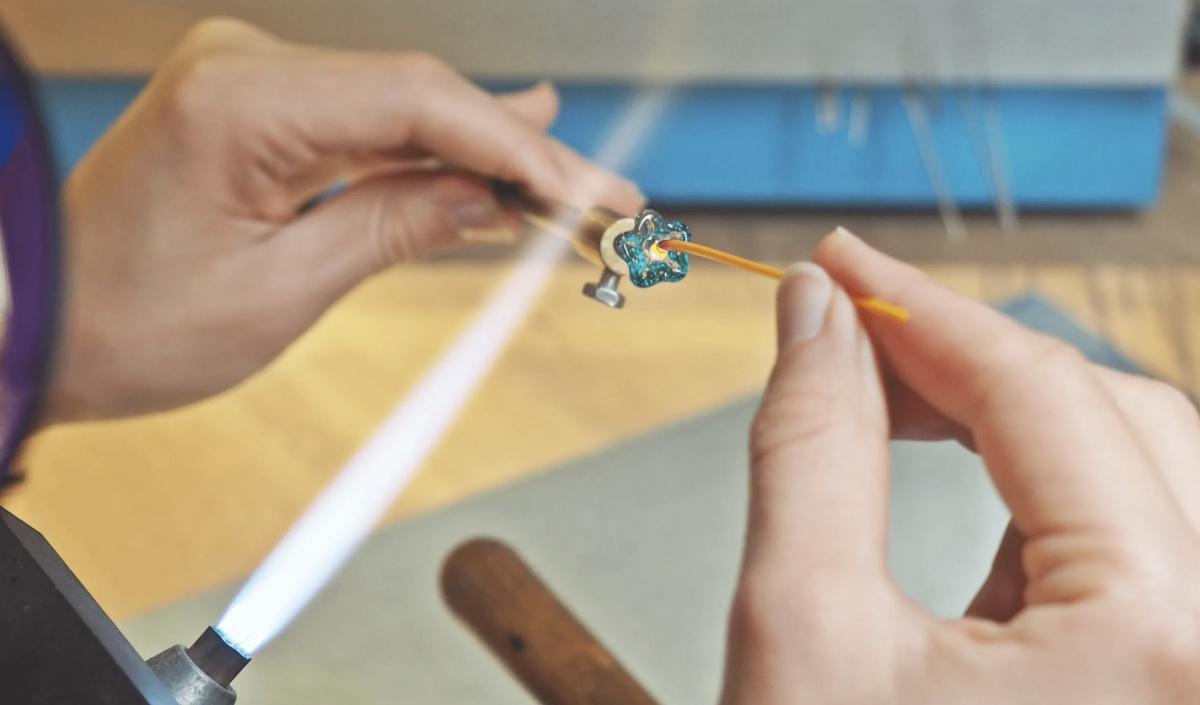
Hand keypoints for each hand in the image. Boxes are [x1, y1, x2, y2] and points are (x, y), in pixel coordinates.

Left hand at [46, 18, 640, 421]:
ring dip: (485, 150)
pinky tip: (493, 159)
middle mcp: (245, 65)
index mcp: (241, 101)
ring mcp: (250, 78)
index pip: (420, 102)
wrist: (44, 324)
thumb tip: (493, 194)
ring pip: (404, 103)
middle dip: (520, 150)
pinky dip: (431, 152)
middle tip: (603, 200)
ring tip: (569, 191)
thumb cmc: (131, 322)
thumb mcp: (285, 289)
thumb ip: (400, 224)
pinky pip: (367, 118)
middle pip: (422, 93)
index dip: (522, 147)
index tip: (592, 192)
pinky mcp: (259, 106)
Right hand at [722, 228, 1199, 703]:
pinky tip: (966, 494)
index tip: (841, 266)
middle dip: (970, 360)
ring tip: (896, 407)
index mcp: (1153, 638)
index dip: (919, 309)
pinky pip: (1138, 550)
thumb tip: (817, 314)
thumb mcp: (802, 628)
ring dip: (1010, 423)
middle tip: (856, 329)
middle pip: (1118, 417)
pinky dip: (1042, 501)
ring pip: (1136, 474)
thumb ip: (811, 447)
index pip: (1039, 396)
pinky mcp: (1167, 679)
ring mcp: (1195, 670)